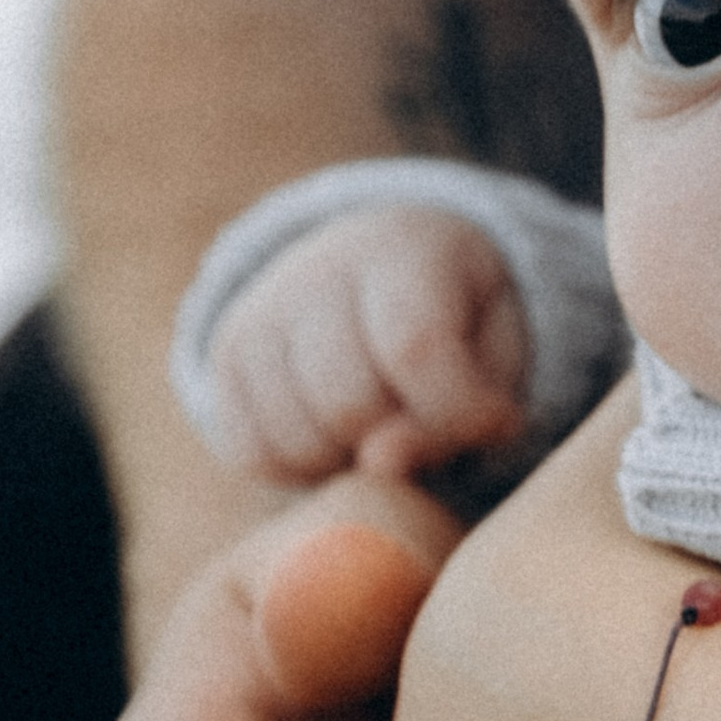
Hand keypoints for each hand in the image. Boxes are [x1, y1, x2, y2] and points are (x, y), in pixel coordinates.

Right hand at [208, 204, 531, 482]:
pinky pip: (250, 454)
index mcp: (401, 249)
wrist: (382, 269)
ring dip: (348, 461)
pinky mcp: (224, 357)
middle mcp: (314, 270)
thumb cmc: (458, 321)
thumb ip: (467, 411)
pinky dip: (299, 470)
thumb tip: (383, 463)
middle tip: (420, 415)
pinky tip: (334, 435)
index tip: (484, 422)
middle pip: (349, 404)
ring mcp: (258, 313)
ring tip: (379, 423)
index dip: (449, 412)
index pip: (415, 349)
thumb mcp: (496, 350)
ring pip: (296, 439)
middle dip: (396, 436)